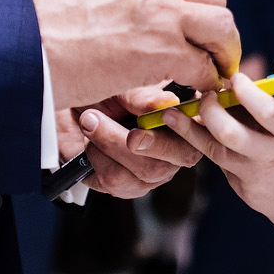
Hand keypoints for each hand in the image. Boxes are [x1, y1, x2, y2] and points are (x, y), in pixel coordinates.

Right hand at [33, 0, 240, 109]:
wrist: (26, 49)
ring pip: (222, 27)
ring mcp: (163, 11)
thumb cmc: (49, 22)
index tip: (199, 18)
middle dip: (215, 27)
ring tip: (211, 69)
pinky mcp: (164, 50)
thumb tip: (164, 3)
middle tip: (209, 49)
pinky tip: (194, 87)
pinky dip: (206, 80)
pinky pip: (205, 65)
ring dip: (221, 51)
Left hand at [57, 88, 200, 197]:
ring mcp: (151, 173)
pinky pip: (116, 181)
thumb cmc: (106, 93)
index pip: (201, 134)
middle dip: (142, 139)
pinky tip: (90, 143)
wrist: (72, 109)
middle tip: (110, 117)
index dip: (188, 128)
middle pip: (176, 159)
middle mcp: (173, 152)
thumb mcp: (125, 86)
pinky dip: (96, 158)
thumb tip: (167, 103)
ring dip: (108, 143)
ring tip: (90, 121)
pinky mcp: (125, 187)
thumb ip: (145, 97)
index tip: (166, 114)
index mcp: (184, 123)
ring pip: (143, 171)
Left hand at [161, 68, 273, 245]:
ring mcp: (256, 178)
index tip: (233, 76)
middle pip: (230, 133)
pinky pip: (223, 167)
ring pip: (215, 152)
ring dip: (190, 131)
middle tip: (202, 95)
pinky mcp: (247, 193)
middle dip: (209, 111)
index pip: (265, 110)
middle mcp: (273, 156)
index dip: (246, 91)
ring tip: (173, 114)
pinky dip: (211, 149)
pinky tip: (199, 135)